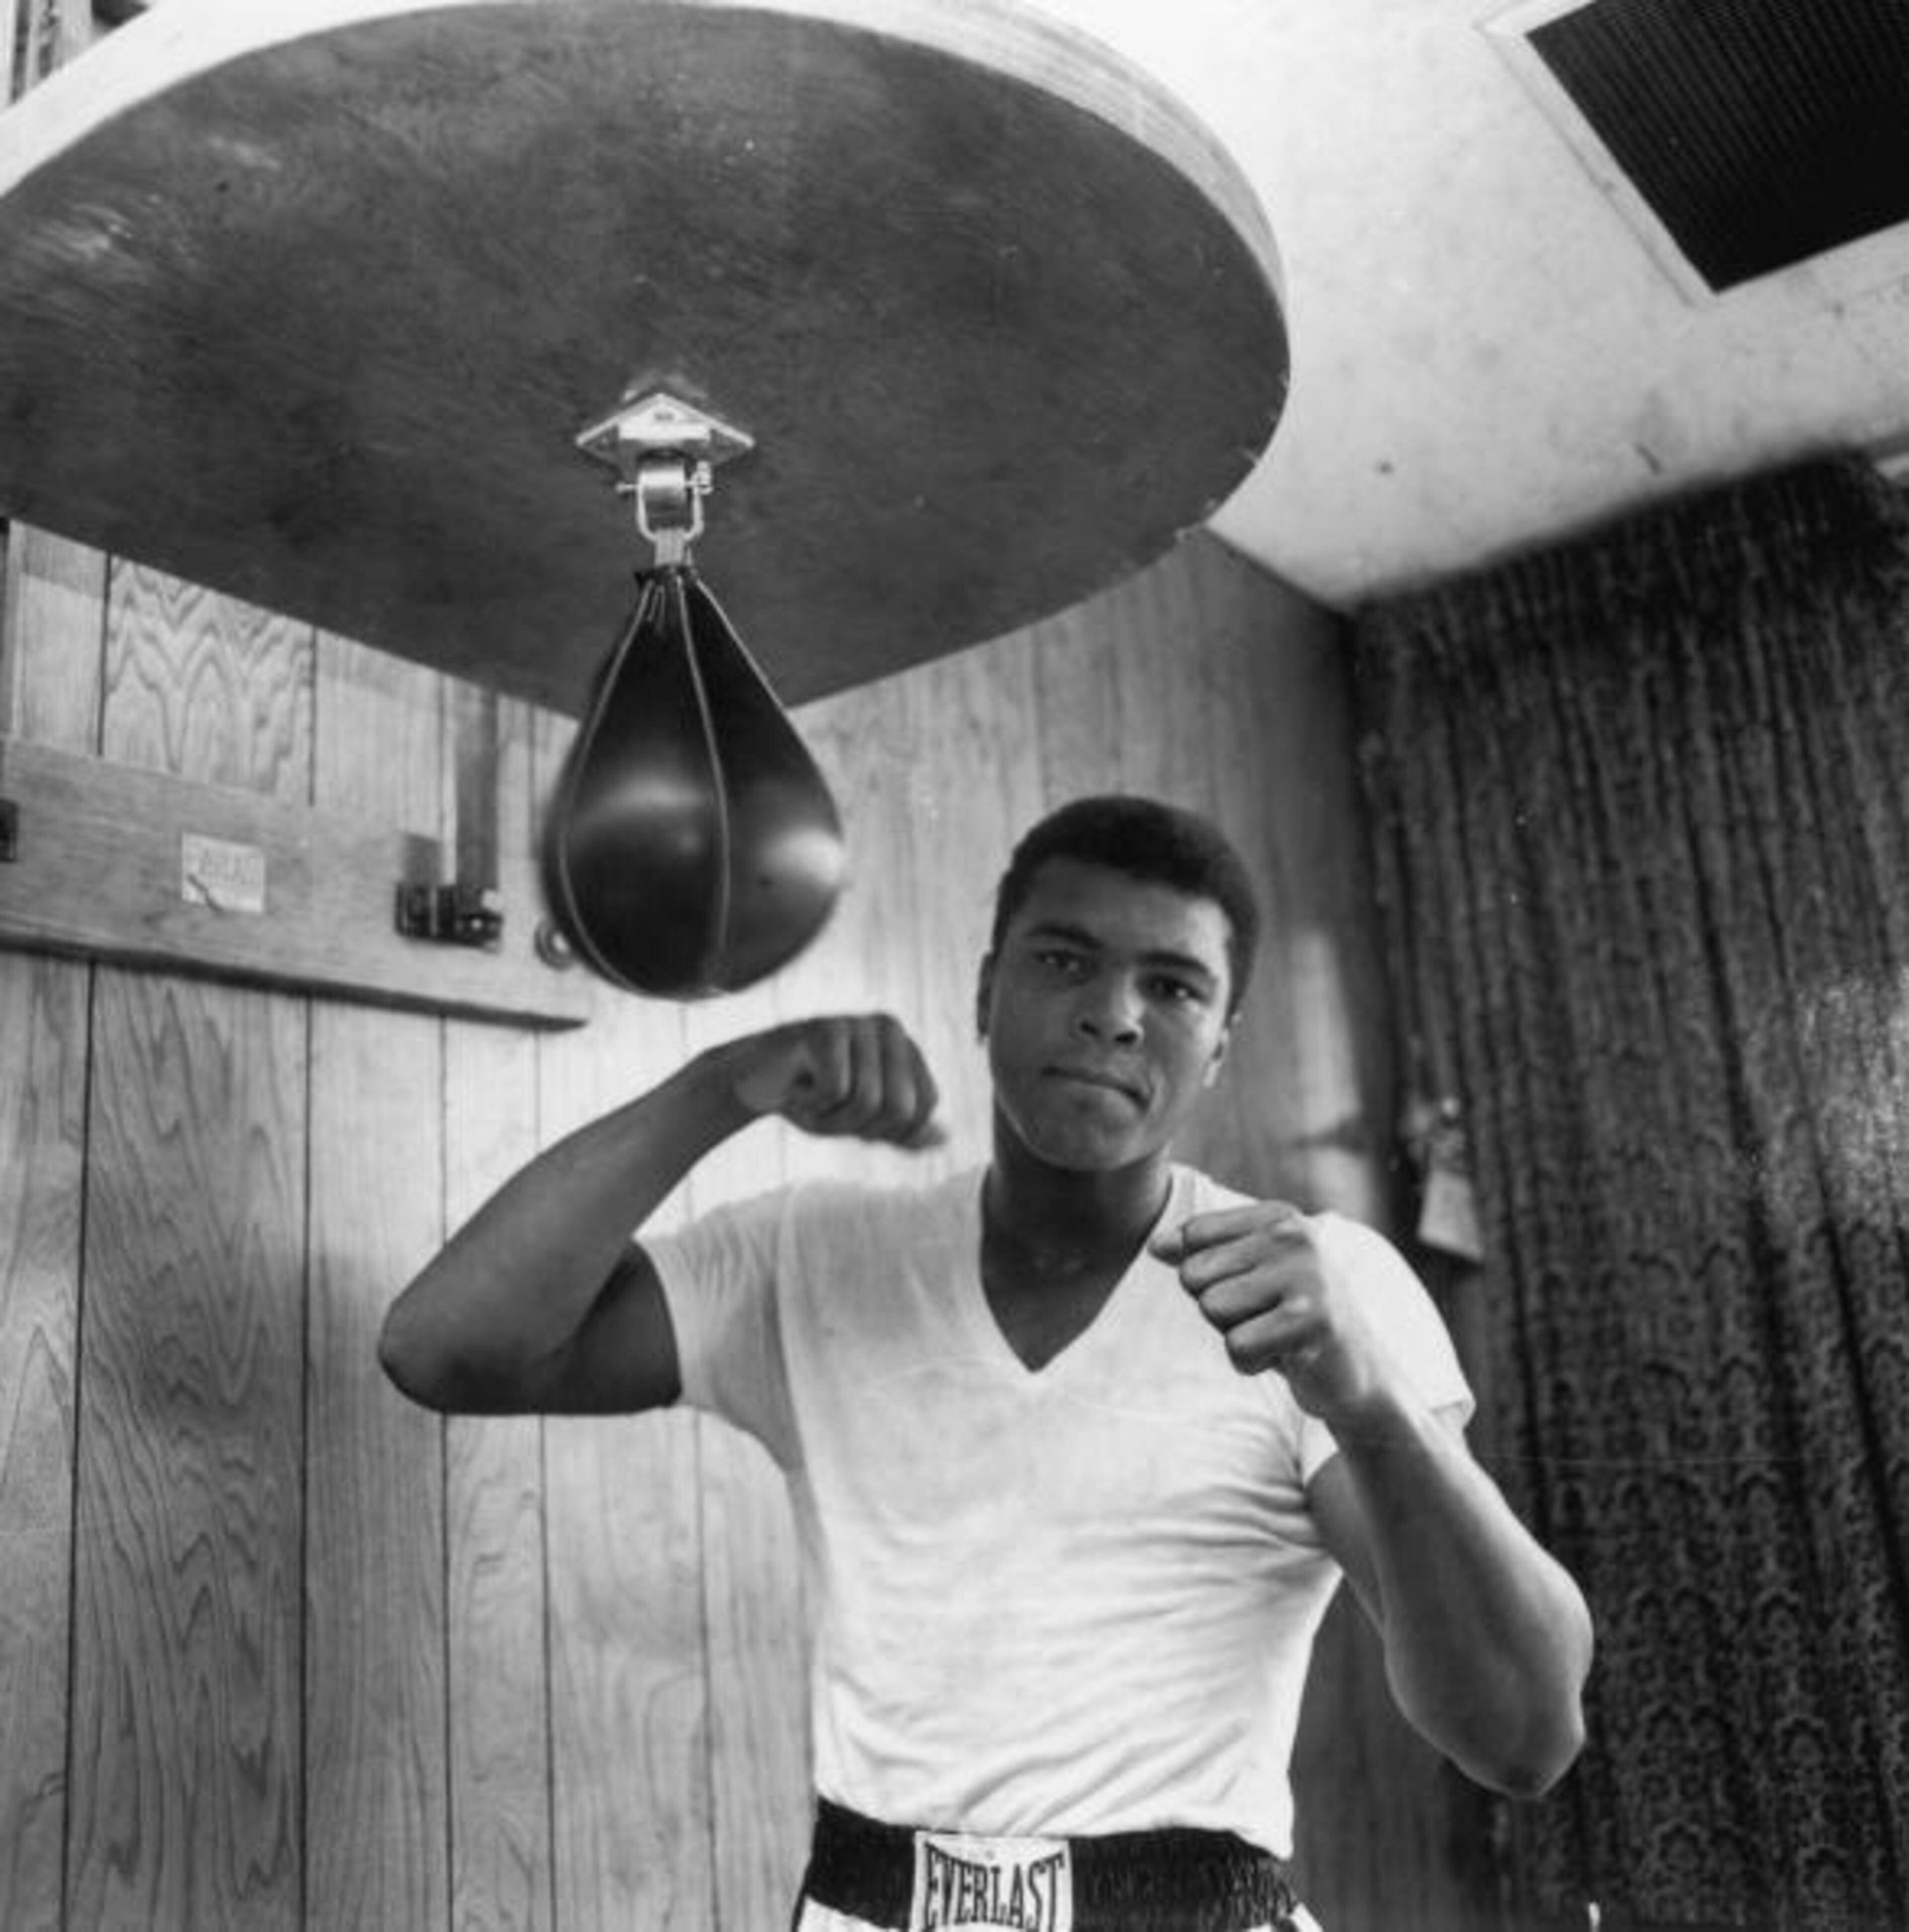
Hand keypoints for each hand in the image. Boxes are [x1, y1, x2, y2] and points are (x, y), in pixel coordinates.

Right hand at [722, 1013, 944, 1148]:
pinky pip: (834, 1091)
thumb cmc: (812, 1098)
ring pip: (867, 1103)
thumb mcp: (864, 1121)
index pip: (926, 1107)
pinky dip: (811, 1105)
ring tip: (811, 1099)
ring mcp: (857, 1023)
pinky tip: (796, 1087)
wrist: (752, 1082)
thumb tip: (943, 1138)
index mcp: (906, 1046)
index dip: (890, 1131)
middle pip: (901, 1109)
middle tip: (829, 1110)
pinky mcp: (824, 1028)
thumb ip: (904, 1131)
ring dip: (831, 1119)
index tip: (855, 1116)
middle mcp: (889, 1027)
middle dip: (860, 1127)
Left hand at [1151, 1202, 1403, 1423]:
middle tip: (1265, 1316)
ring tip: (1275, 1333)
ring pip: (1212, 1308)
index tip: (1252, 1288)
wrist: (1353, 1370)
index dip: (1206, 1275)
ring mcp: (1308, 1275)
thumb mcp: (1248, 1273)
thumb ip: (1200, 1252)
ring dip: (1236, 1334)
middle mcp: (1294, 1235)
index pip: (1193, 1236)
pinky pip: (1237, 1346)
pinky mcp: (1313, 1321)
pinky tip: (1285, 1356)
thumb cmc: (1289, 1316)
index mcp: (1278, 1216)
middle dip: (1219, 1307)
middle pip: (1194, 1274)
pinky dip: (1251, 1362)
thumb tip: (1154, 1245)